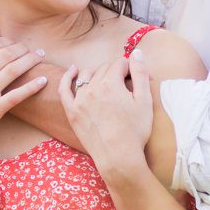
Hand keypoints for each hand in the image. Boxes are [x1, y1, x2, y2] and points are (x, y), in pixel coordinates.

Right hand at [0, 34, 48, 159]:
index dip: (7, 42)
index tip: (16, 44)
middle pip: (5, 56)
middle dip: (22, 49)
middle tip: (34, 50)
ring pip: (13, 71)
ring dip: (30, 61)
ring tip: (40, 57)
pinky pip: (16, 96)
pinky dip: (31, 86)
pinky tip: (43, 80)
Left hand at [59, 49, 153, 175]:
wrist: (118, 157)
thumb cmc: (135, 131)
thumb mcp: (144, 101)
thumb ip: (140, 74)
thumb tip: (136, 53)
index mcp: (111, 83)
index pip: (120, 64)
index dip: (131, 68)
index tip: (138, 78)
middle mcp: (92, 88)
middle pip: (104, 69)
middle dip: (116, 71)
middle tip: (127, 83)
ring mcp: (80, 100)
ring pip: (87, 75)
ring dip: (98, 73)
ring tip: (108, 79)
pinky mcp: (72, 111)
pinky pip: (64, 89)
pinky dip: (68, 77)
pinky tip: (73, 70)